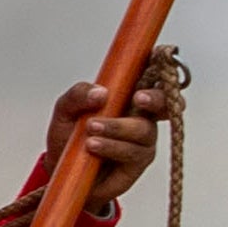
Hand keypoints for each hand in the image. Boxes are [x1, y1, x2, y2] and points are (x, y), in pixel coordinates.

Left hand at [46, 47, 177, 208]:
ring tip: (90, 130)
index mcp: (128, 94)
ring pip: (144, 129)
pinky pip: (133, 152)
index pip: (152, 75)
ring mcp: (143, 139)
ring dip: (117, 127)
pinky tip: (94, 147)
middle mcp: (142, 114)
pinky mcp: (138, 161)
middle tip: (138, 98)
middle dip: (157, 98)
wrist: (61, 171)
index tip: (160, 55)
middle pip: (166, 102)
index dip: (162, 63)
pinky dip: (112, 146)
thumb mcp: (65, 109)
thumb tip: (102, 92)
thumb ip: (79, 94)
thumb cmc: (68, 137)